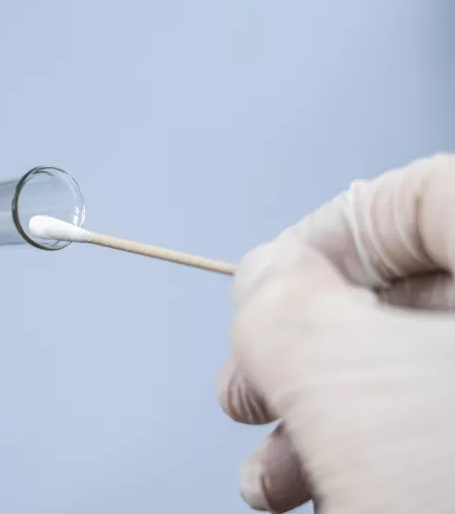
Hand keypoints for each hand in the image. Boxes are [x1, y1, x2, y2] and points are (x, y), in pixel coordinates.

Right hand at [218, 153, 454, 512]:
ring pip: (426, 378)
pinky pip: (445, 430)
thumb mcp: (344, 386)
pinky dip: (377, 457)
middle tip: (250, 393)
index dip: (317, 243)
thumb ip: (280, 304)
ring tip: (267, 475)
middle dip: (307, 355)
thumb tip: (263, 273)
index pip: (413, 201)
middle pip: (413, 297)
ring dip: (328, 421)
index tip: (258, 299)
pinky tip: (316, 494)